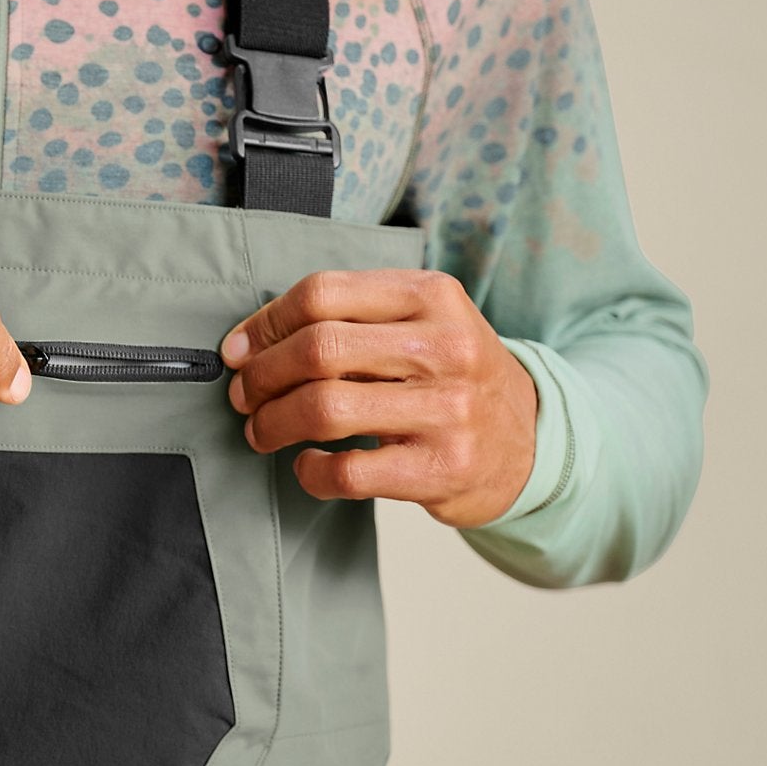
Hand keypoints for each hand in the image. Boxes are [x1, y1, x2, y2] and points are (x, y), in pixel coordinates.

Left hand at [221, 269, 537, 527]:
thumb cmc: (449, 377)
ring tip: (261, 430)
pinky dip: (310, 471)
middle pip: (317, 349)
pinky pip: (348, 471)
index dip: (265, 324)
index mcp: (432, 295)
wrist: (529, 443)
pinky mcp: (444, 468)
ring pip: (325, 408)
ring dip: (272, 422)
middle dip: (261, 376)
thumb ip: (347, 320)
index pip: (321, 294)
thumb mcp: (420, 324)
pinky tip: (307, 465)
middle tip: (243, 396)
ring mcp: (449, 409)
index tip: (238, 351)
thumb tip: (245, 346)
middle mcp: (446, 346)